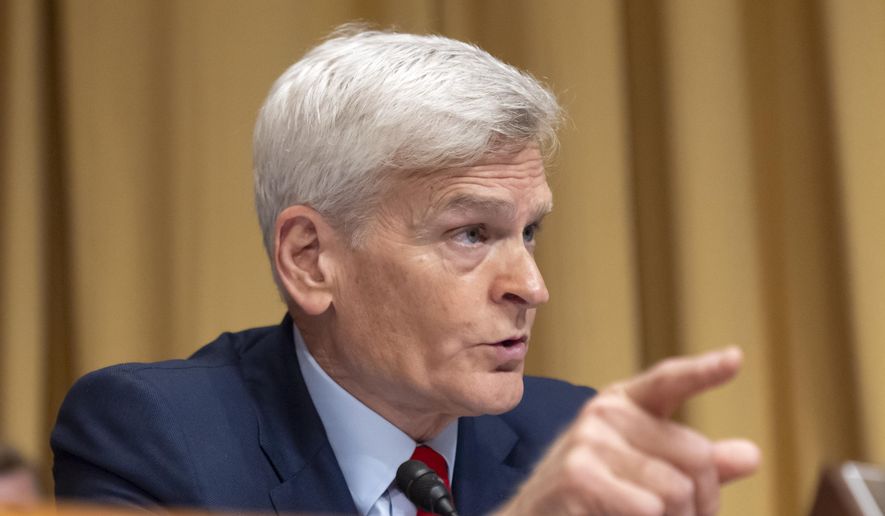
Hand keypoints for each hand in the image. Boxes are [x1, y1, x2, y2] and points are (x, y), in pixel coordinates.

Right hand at [498, 347, 760, 515]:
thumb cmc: (596, 496)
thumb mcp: (648, 471)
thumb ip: (696, 465)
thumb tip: (750, 456)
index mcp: (625, 403)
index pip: (669, 381)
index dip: (704, 371)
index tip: (736, 358)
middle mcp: (607, 411)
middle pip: (698, 457)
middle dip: (701, 501)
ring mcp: (589, 439)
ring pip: (677, 490)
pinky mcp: (578, 473)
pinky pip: (649, 508)